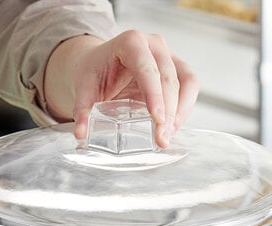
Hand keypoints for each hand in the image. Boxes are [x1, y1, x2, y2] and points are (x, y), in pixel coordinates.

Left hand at [44, 30, 199, 147]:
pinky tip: (174, 127)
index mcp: (130, 42)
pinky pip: (190, 86)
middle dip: (168, 112)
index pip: (148, 69)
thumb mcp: (84, 88)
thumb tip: (81, 135)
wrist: (100, 63)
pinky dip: (185, 108)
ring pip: (185, 82)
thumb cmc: (94, 72)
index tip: (157, 119)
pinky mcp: (176, 67)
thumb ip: (82, 110)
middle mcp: (153, 45)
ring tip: (168, 136)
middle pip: (169, 78)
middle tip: (161, 138)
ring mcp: (168, 55)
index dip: (155, 95)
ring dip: (180, 112)